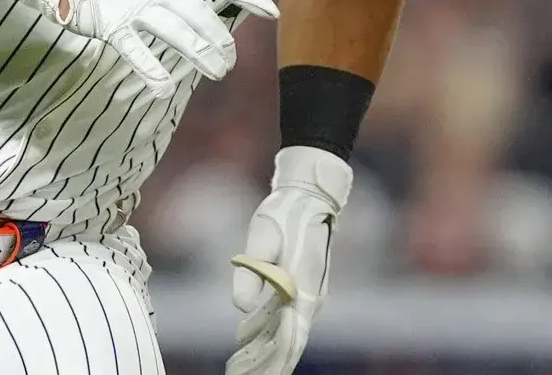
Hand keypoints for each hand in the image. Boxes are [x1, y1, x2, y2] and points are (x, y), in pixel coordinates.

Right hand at [18, 0, 278, 95]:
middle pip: (201, 15)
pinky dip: (152, 72)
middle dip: (221, 40)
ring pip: (178, 34)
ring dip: (201, 57)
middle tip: (230, 62)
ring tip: (217, 74)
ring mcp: (137, 6)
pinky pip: (138, 52)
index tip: (271, 12)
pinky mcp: (115, 26)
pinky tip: (165, 89)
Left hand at [227, 146, 351, 374]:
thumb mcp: (261, 237)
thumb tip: (241, 307)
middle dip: (267, 362)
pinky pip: (291, 319)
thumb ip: (252, 272)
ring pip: (291, 332)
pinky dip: (273, 333)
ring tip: (241, 364)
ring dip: (268, 349)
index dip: (270, 359)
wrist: (310, 195)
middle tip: (239, 373)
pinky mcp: (307, 289)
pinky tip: (250, 337)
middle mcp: (312, 297)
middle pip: (291, 341)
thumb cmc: (285, 213)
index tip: (249, 371)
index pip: (289, 337)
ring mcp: (312, 295)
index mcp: (303, 288)